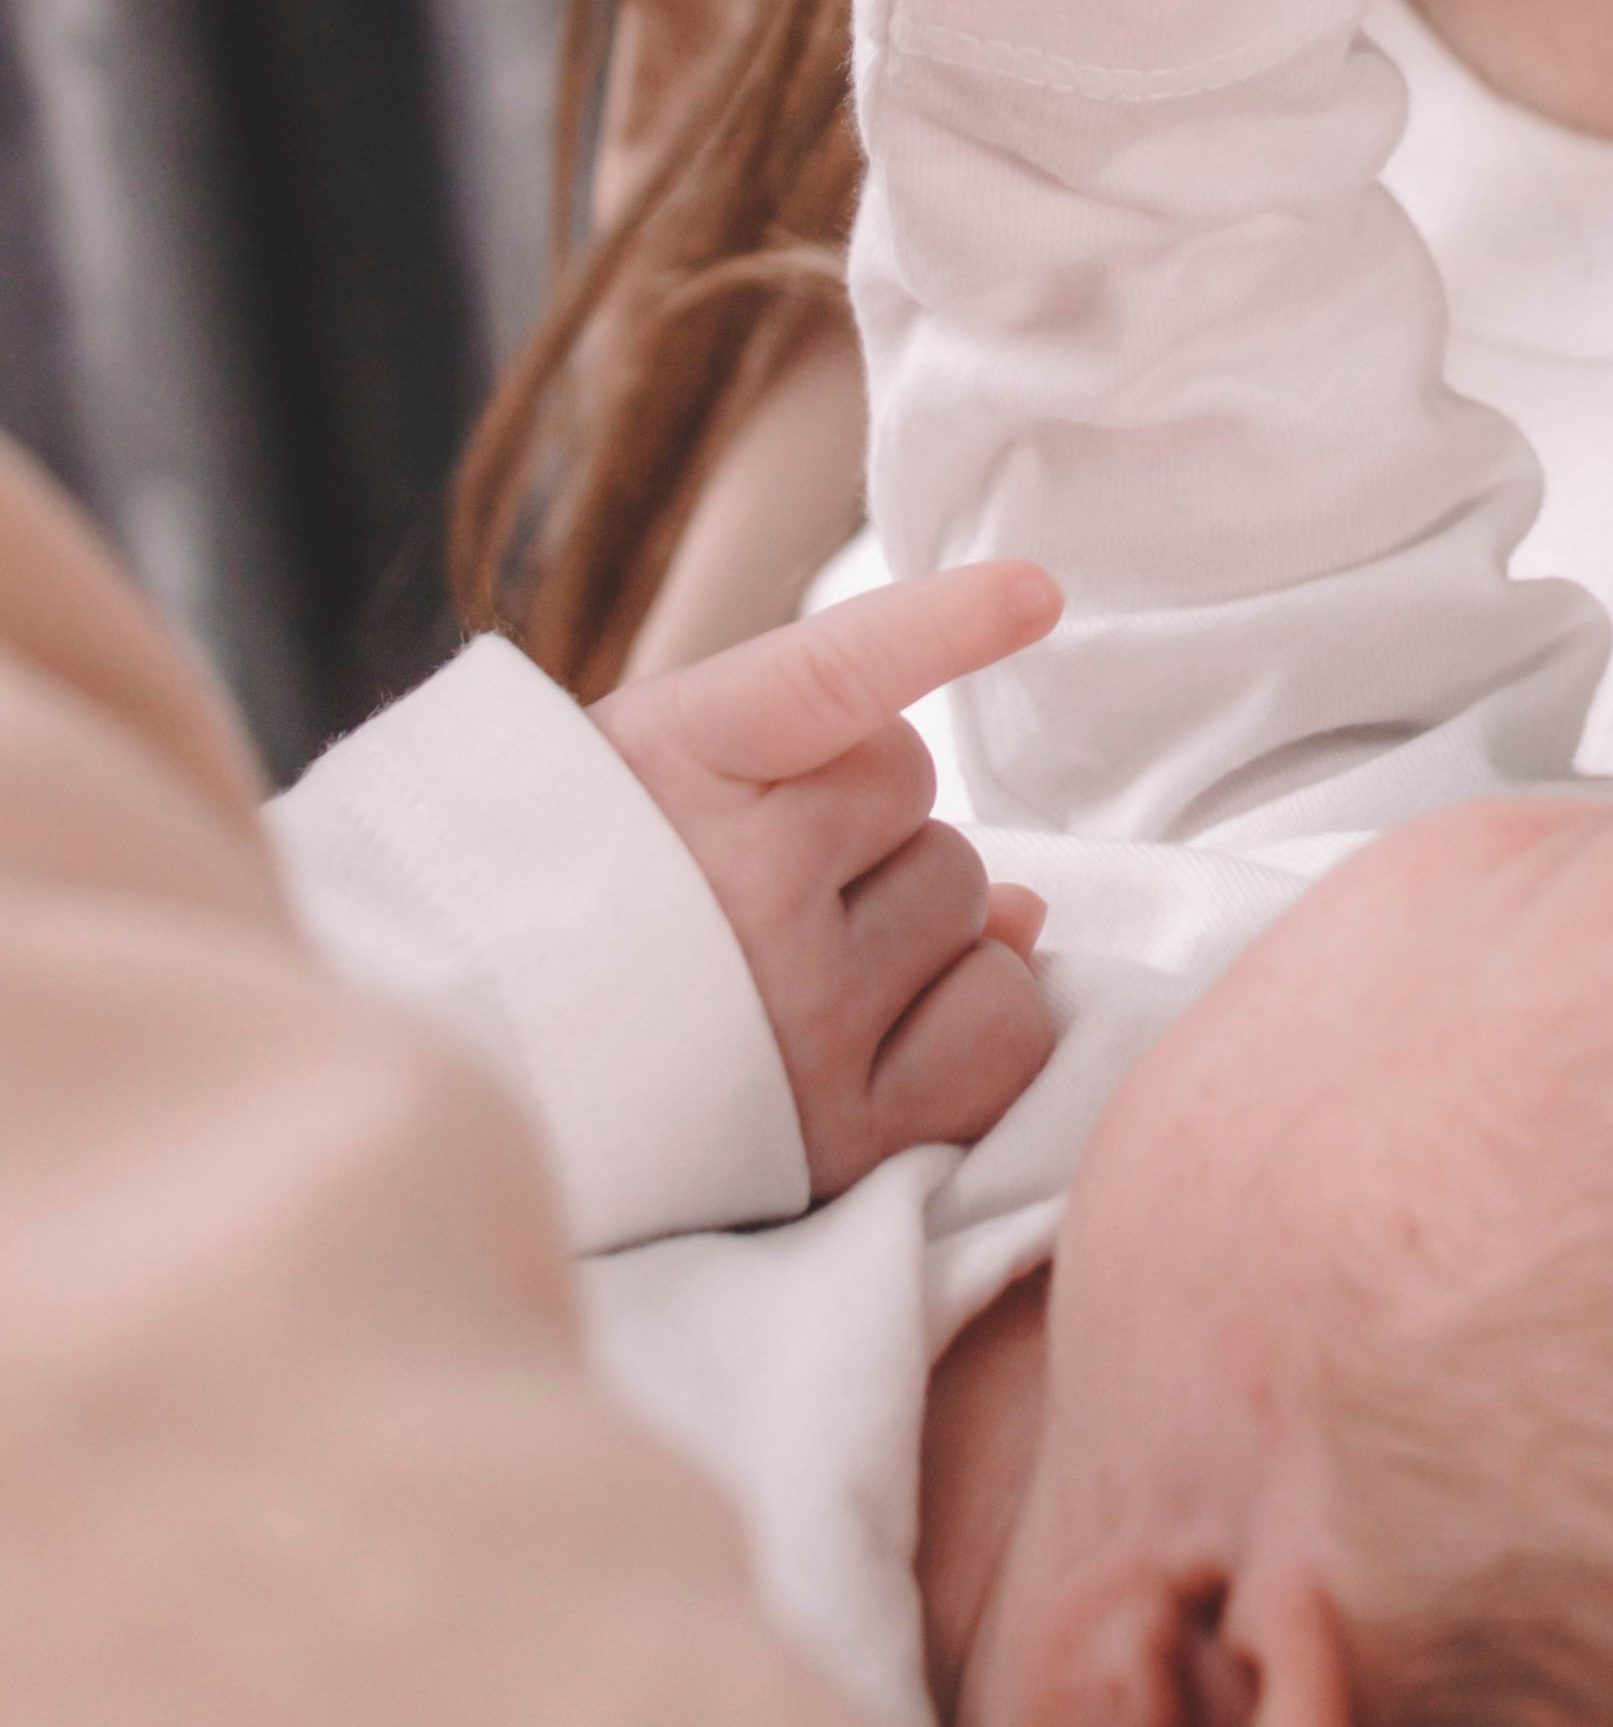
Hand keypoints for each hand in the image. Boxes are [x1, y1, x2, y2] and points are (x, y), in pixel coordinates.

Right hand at [594, 563, 1063, 1200]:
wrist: (464, 1071)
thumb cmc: (570, 909)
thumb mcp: (643, 795)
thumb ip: (813, 796)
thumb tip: (1025, 908)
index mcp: (669, 768)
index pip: (833, 678)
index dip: (942, 627)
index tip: (1034, 594)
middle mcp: (740, 887)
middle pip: (915, 797)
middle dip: (865, 833)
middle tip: (763, 889)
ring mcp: (801, 1014)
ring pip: (970, 905)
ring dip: (918, 928)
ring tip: (805, 971)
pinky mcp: (844, 1132)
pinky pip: (1006, 1032)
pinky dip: (987, 1014)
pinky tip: (924, 1017)